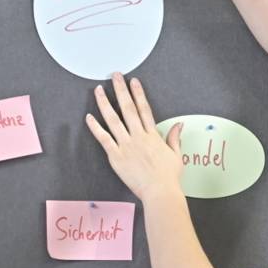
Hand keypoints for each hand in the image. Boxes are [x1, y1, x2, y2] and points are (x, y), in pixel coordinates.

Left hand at [85, 73, 185, 201]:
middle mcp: (138, 136)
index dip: (138, 93)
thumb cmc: (168, 177)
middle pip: (128, 108)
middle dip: (120, 90)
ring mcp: (126, 145)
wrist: (159, 191)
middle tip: (115, 76)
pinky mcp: (116, 156)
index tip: (133, 81)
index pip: (144, 109)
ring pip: (113, 120)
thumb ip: (174, 138)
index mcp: (153, 135)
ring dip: (105, 103)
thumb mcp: (176, 155)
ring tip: (98, 90)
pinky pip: (104, 138)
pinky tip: (89, 117)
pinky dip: (96, 127)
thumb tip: (179, 125)